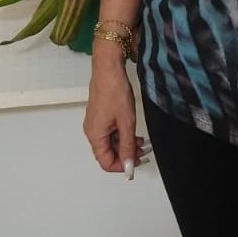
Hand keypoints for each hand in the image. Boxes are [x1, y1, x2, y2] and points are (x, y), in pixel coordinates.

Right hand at [83, 48, 150, 178]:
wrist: (109, 68)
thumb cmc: (115, 92)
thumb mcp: (126, 122)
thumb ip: (127, 147)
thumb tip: (129, 167)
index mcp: (95, 136)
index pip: (106, 163)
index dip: (123, 166)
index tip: (138, 162)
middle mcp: (92, 131)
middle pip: (108, 153)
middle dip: (127, 154)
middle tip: (145, 150)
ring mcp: (95, 123)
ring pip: (111, 142)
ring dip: (126, 144)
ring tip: (142, 141)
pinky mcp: (99, 115)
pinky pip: (110, 131)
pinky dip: (122, 134)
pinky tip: (133, 131)